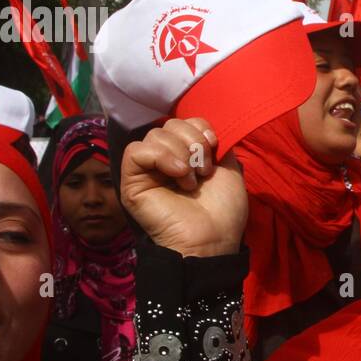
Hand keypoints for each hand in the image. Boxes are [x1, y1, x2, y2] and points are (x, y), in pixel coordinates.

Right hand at [120, 118, 247, 257]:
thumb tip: (204, 129)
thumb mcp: (228, 169)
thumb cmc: (223, 210)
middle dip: (193, 141)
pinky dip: (161, 157)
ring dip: (181, 153)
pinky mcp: (131, 182)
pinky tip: (178, 174)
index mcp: (185, 156)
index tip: (214, 145)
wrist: (213, 238)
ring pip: (154, 135)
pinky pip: (136, 151)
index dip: (200, 127)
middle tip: (204, 170)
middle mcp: (164, 161)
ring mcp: (146, 171)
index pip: (183, 121)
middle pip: (168, 124)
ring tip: (192, 180)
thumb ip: (215, 145)